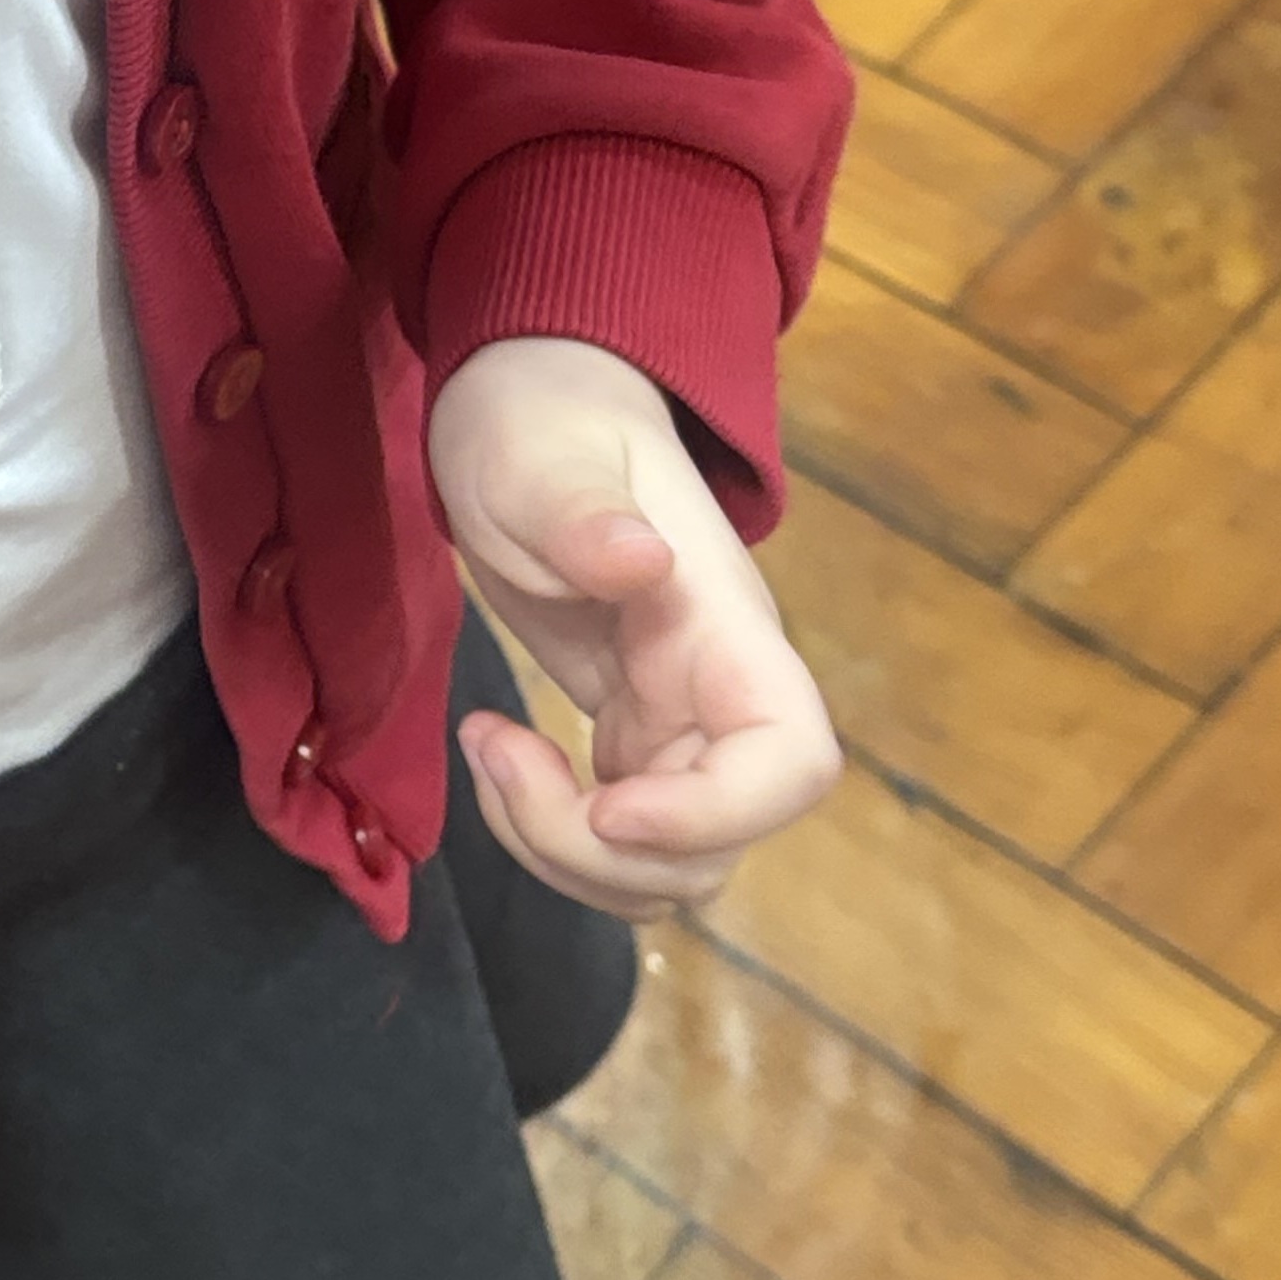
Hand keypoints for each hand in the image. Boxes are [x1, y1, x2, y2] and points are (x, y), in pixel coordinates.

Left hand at [429, 331, 838, 913]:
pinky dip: (549, 836)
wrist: (535, 412)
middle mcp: (719, 694)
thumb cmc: (542, 422)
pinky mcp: (630, 742)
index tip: (606, 804)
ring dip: (563, 855)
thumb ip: (583, 508)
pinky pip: (615, 843)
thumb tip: (641, 559)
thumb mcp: (539, 454)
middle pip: (716, 846)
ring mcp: (678, 726)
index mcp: (724, 627)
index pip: (792, 759)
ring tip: (488, 750)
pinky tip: (495, 752)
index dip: (714, 815)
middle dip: (597, 854)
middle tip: (499, 757)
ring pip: (664, 867)